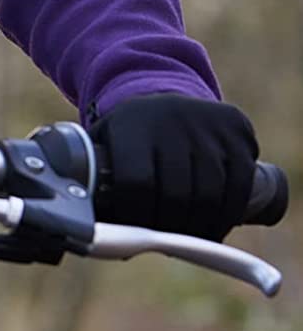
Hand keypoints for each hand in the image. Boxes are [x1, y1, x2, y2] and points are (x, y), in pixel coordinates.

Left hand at [89, 93, 257, 240]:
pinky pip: (239, 187)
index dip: (137, 215)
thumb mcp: (101, 143)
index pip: (136, 183)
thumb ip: (90, 180)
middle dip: (170, 227)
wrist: (162, 90)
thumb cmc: (128, 134)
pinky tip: (213, 228)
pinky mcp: (237, 132)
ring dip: (200, 228)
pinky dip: (227, 216)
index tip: (135, 232)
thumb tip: (90, 232)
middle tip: (165, 240)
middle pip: (176, 194)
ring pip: (210, 195)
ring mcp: (207, 125)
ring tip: (187, 238)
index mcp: (130, 124)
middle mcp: (170, 119)